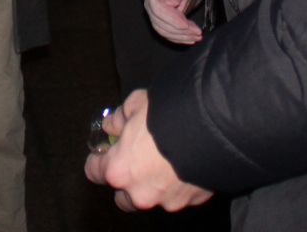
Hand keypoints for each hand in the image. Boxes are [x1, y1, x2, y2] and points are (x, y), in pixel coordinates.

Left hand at [84, 90, 213, 212]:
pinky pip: (177, 195)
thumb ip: (119, 117)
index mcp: (119, 170)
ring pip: (151, 198)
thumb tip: (112, 125)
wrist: (212, 126)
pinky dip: (177, 184)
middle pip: (122, 197)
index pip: (94, 172)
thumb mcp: (136, 104)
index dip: (98, 160)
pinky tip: (185, 164)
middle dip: (125, 181)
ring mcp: (166, 201)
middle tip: (134, 161)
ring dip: (152, 185)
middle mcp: (139, 193)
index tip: (104, 152)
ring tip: (164, 162)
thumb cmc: (166, 114)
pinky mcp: (190, 202)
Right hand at [142, 0, 203, 44]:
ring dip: (182, 37)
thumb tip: (171, 2)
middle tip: (197, 32)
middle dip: (181, 31)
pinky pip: (167, 33)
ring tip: (196, 36)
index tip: (186, 25)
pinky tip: (190, 38)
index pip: (159, 10)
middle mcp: (150, 6)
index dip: (172, 19)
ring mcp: (154, 15)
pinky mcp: (160, 21)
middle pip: (161, 23)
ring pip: (165, 31)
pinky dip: (179, 38)